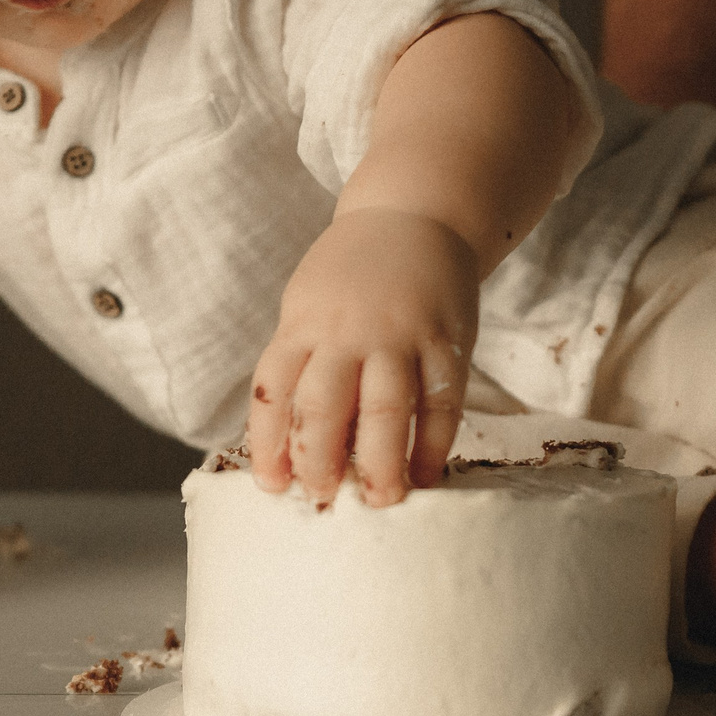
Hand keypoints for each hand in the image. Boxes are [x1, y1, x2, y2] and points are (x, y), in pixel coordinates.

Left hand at [246, 208, 475, 506]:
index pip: (274, 391)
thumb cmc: (351, 276)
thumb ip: (300, 364)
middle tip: (324, 500)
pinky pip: (442, 400)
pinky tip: (425, 475)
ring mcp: (399, 334)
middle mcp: (346, 331)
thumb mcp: (307, 305)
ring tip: (381, 501)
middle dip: (319, 461)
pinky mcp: (447, 339)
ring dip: (380, 462)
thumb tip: (289, 446)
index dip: (268, 444)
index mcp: (302, 325)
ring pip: (385, 408)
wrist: (415, 214)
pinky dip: (433, 444)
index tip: (273, 487)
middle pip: (323, 406)